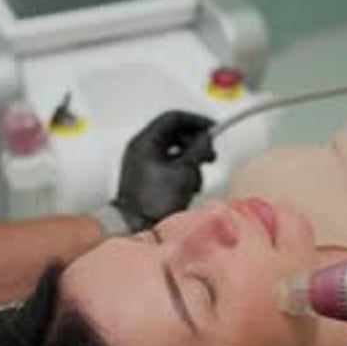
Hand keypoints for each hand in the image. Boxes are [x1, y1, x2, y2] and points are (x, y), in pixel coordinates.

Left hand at [113, 111, 215, 230]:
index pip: (173, 118)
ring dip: (189, 161)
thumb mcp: (184, 172)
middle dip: (195, 144)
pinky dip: (180, 172)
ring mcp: (140, 164)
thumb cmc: (153, 202)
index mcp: (145, 142)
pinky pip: (166, 166)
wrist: (135, 227)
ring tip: (196, 176)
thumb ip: (198, 150)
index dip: (196, 121)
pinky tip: (188, 186)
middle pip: (173, 135)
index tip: (212, 128)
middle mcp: (140, 150)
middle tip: (209, 153)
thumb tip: (206, 139)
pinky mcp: (144, 179)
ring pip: (172, 152)